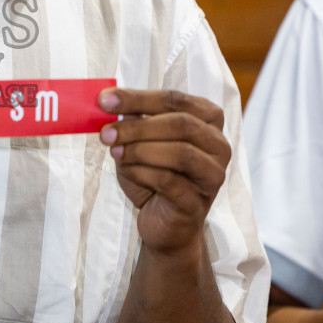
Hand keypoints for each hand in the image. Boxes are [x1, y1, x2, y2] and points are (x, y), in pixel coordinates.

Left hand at [97, 88, 231, 256]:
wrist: (164, 224)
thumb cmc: (154, 176)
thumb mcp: (140, 142)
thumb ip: (132, 120)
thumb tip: (110, 101)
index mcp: (208, 120)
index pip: (174, 100)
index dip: (137, 98)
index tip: (104, 100)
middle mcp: (218, 145)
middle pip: (181, 123)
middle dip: (138, 126)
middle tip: (106, 133)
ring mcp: (213, 175)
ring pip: (180, 152)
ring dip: (139, 150)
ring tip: (114, 152)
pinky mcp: (198, 202)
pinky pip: (169, 180)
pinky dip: (141, 172)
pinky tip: (126, 170)